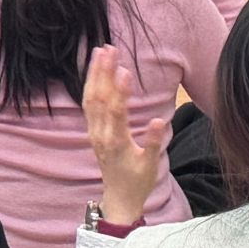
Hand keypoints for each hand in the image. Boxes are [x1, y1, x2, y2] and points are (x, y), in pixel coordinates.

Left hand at [83, 45, 167, 227]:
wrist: (119, 199)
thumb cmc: (137, 181)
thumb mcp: (150, 165)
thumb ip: (153, 143)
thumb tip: (160, 120)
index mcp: (116, 142)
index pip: (116, 111)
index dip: (120, 90)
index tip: (124, 69)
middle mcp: (101, 135)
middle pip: (100, 99)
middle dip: (103, 72)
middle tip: (109, 49)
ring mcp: (94, 132)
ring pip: (91, 99)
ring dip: (94, 74)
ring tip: (99, 52)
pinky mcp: (92, 131)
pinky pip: (88, 105)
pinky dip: (90, 85)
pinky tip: (94, 71)